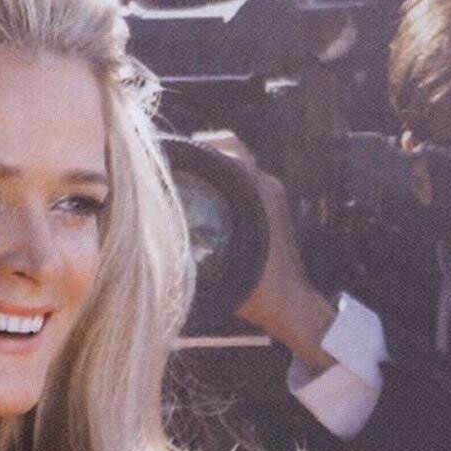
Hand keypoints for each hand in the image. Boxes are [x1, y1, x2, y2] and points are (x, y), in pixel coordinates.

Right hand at [188, 128, 336, 367]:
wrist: (291, 304)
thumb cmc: (259, 292)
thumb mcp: (221, 270)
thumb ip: (193, 250)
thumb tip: (159, 235)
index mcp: (259, 192)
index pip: (227, 150)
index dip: (199, 146)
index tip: (175, 152)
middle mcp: (268, 186)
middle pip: (232, 149)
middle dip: (204, 149)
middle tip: (177, 160)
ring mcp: (273, 194)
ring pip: (238, 164)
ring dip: (215, 164)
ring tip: (187, 176)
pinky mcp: (272, 206)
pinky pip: (245, 181)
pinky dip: (225, 180)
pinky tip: (205, 197)